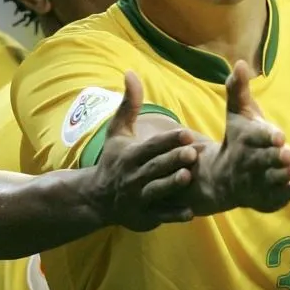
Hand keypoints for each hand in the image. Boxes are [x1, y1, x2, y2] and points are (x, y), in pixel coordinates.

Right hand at [91, 70, 201, 230]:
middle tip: (193, 153)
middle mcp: (133, 177)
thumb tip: (131, 72)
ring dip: (172, 185)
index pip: (150, 146)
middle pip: (155, 168)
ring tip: (188, 177)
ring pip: (156, 191)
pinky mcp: (143, 216)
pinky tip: (190, 213)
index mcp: (130, 155)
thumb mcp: (117, 132)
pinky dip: (173, 215)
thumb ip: (129, 105)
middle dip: (172, 160)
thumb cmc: (114, 160)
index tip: (185, 133)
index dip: (167, 140)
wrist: (96, 198)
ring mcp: (138, 198)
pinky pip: (159, 216)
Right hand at [198, 61, 289, 213]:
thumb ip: (238, 89)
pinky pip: (278, 198)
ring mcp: (257, 182)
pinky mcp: (266, 198)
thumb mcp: (237, 113)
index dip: (267, 137)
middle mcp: (249, 163)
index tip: (280, 136)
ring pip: (271, 180)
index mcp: (244, 140)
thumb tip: (240, 63)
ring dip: (283, 176)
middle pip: (263, 161)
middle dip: (275, 158)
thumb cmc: (237, 139)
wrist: (223, 178)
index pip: (255, 138)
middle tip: (288, 154)